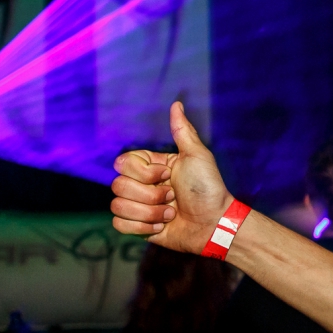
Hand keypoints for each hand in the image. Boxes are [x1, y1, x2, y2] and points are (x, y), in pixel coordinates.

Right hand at [110, 102, 235, 254]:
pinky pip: (119, 225)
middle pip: (118, 185)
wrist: (214, 223)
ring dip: (150, 213)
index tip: (167, 174)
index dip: (144, 172)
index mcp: (150, 167)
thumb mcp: (197, 156)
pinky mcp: (137, 228)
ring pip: (118, 206)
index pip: (122, 163)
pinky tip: (162, 227)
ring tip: (171, 214)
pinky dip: (143, 227)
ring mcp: (138, 207)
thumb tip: (176, 104)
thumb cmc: (208, 189)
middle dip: (151, 195)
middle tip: (173, 196)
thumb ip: (182, 131)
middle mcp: (141, 185)